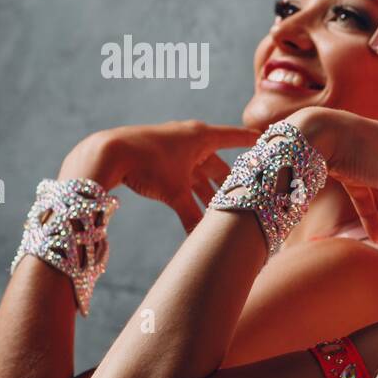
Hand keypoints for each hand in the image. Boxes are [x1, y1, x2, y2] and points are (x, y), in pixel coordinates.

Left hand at [60, 121, 258, 230]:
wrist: (107, 154)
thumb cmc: (146, 164)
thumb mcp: (176, 192)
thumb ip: (194, 215)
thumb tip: (205, 241)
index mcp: (201, 137)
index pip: (236, 138)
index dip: (254, 142)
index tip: (270, 142)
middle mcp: (190, 139)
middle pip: (217, 164)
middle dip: (229, 184)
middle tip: (244, 198)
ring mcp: (173, 148)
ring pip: (198, 172)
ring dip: (207, 191)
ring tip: (216, 211)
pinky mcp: (159, 158)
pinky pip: (183, 175)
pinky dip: (190, 190)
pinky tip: (191, 204)